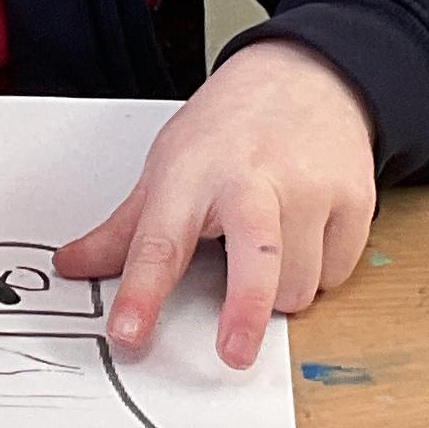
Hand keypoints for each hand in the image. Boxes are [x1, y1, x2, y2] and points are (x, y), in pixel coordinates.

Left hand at [52, 40, 375, 371]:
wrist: (309, 75)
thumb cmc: (231, 125)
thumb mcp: (168, 163)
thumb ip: (124, 227)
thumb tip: (73, 265)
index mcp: (193, 173)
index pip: (159, 241)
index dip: (141, 293)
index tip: (127, 334)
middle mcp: (254, 180)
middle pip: (255, 259)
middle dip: (245, 309)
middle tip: (233, 352)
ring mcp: (311, 189)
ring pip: (297, 285)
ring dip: (279, 292)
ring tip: (265, 253)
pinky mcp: (355, 200)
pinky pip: (335, 274)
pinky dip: (318, 271)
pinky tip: (304, 236)